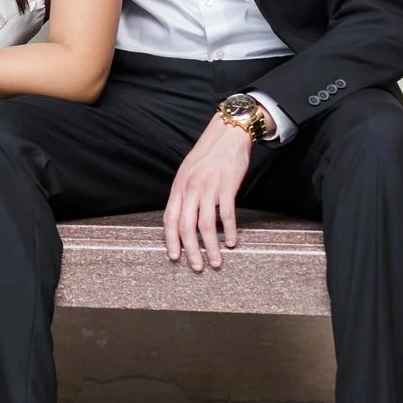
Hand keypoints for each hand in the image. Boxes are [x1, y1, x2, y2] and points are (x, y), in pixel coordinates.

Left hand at [163, 114, 253, 271]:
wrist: (227, 135)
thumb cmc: (208, 156)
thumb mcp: (188, 173)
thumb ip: (184, 194)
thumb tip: (181, 217)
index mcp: (179, 187)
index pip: (169, 219)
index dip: (170, 240)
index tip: (174, 257)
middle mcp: (190, 189)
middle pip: (186, 226)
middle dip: (190, 250)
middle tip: (196, 267)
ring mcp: (208, 188)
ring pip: (205, 225)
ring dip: (211, 247)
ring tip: (216, 261)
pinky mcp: (226, 187)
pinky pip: (226, 214)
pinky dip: (229, 231)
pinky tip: (232, 242)